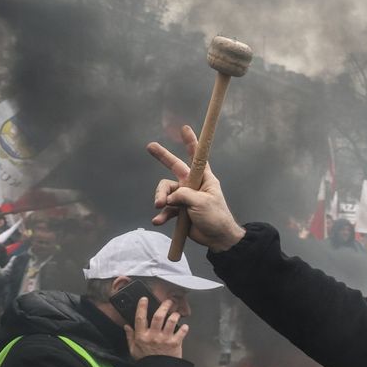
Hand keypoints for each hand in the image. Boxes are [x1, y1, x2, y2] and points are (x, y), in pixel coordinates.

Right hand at [124, 296, 188, 359]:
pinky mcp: (175, 343)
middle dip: (164, 306)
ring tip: (177, 313)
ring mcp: (165, 339)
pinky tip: (185, 326)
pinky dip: (184, 328)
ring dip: (175, 315)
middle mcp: (153, 336)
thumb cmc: (145, 359)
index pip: (140, 318)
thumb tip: (126, 325)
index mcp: (141, 336)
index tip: (144, 299)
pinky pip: (181, 332)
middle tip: (168, 301)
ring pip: (171, 322)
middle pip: (158, 317)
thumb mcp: (133, 349)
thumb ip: (130, 336)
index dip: (142, 307)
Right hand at [149, 125, 245, 252]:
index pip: (197, 157)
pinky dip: (162, 215)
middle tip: (150, 146)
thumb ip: (184, 195)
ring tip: (160, 207)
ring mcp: (184, 197)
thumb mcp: (202, 202)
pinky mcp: (179, 210)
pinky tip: (159, 221)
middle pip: (174, 167)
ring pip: (165, 191)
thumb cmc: (216, 217)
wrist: (217, 238)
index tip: (185, 128)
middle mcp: (192, 184)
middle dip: (162, 156)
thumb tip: (169, 197)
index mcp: (204, 178)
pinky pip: (165, 209)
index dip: (191, 143)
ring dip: (161, 198)